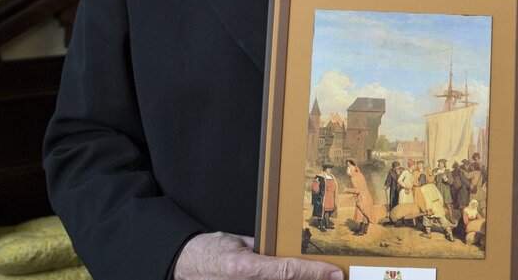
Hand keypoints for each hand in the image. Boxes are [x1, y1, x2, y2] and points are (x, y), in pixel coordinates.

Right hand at [174, 232, 342, 279]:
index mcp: (245, 266)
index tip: (335, 274)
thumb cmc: (208, 251)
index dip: (314, 273)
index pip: (288, 271)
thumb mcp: (238, 242)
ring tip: (320, 277)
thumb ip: (264, 248)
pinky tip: (298, 278)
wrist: (183, 265)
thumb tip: (289, 250)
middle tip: (333, 277)